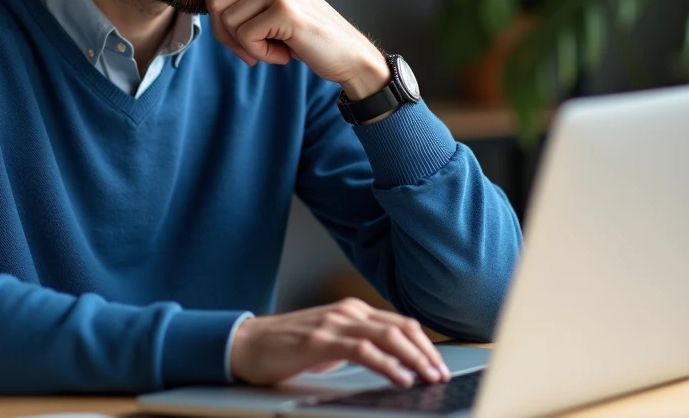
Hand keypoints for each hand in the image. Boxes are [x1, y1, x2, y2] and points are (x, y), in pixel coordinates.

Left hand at [205, 0, 389, 99]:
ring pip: (227, 21)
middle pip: (215, 2)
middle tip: (253, 51)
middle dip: (227, 35)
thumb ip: (244, 4)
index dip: (218, 18)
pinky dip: (261, 54)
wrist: (349, 56)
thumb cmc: (308, 39)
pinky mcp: (285, 10)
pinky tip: (285, 54)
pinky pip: (245, 37)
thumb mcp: (272, 13)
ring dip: (247, 46)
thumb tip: (207, 6)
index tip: (241, 39)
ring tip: (276, 48)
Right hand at [229, 298, 451, 387]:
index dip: (425, 345)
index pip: (401, 324)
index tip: (440, 365)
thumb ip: (358, 345)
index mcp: (353, 310)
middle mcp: (348, 311)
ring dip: (415, 359)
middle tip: (442, 374)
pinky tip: (401, 378)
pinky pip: (364, 350)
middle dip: (427, 353)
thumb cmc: (287, 347)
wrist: (247, 344)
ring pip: (388, 336)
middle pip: (401, 328)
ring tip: (429, 377)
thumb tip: (391, 363)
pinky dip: (388, 364)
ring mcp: (335, 323)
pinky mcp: (321, 340)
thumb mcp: (330, 342)